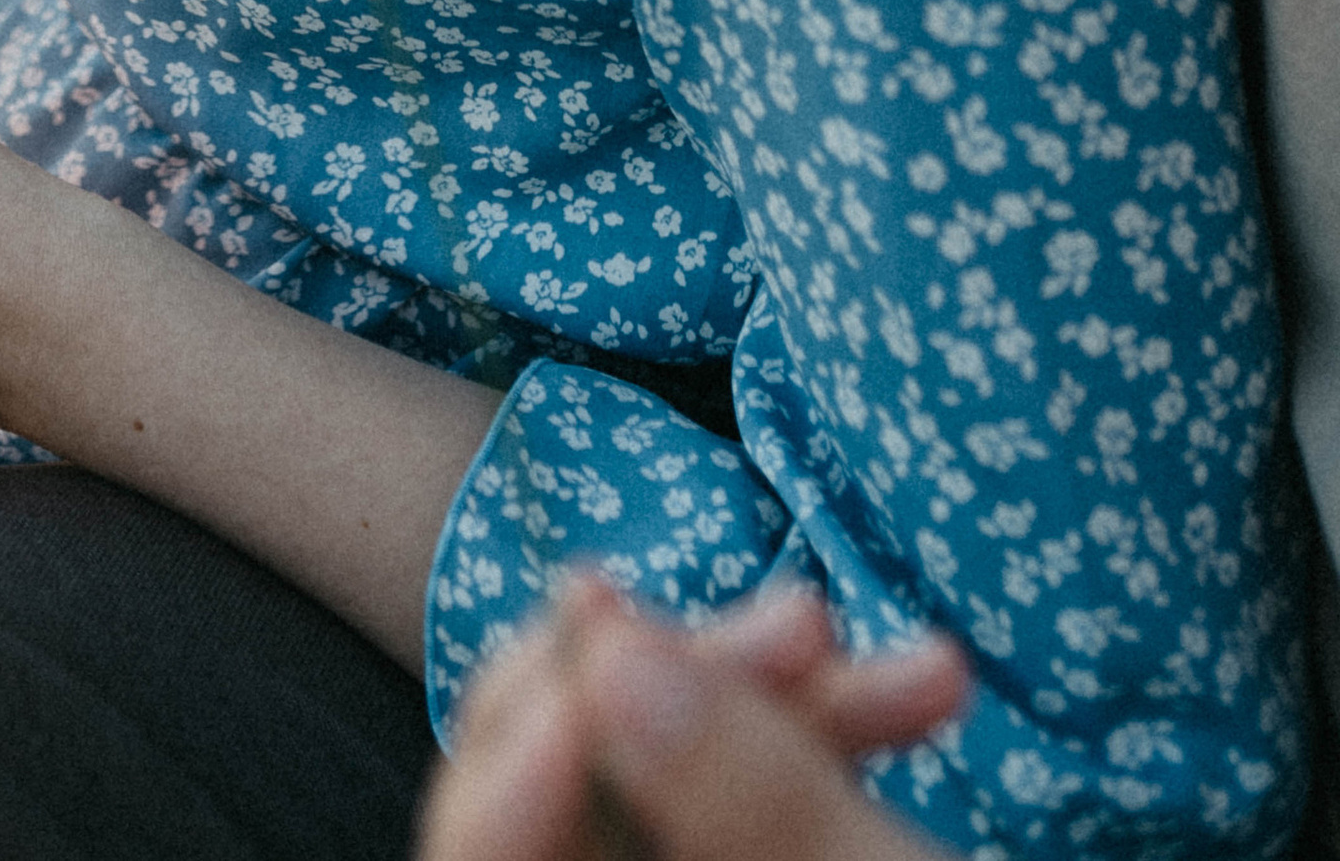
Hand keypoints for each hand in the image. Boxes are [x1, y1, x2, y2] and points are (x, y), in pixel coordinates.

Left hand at [420, 569, 968, 860]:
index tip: (598, 622)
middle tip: (812, 622)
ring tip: (926, 670)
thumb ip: (756, 816)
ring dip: (781, 703)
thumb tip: (612, 654)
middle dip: (679, 684)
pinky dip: (812, 746)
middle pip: (561, 805)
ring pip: (655, 787)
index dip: (511, 756)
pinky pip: (722, 811)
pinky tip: (922, 696)